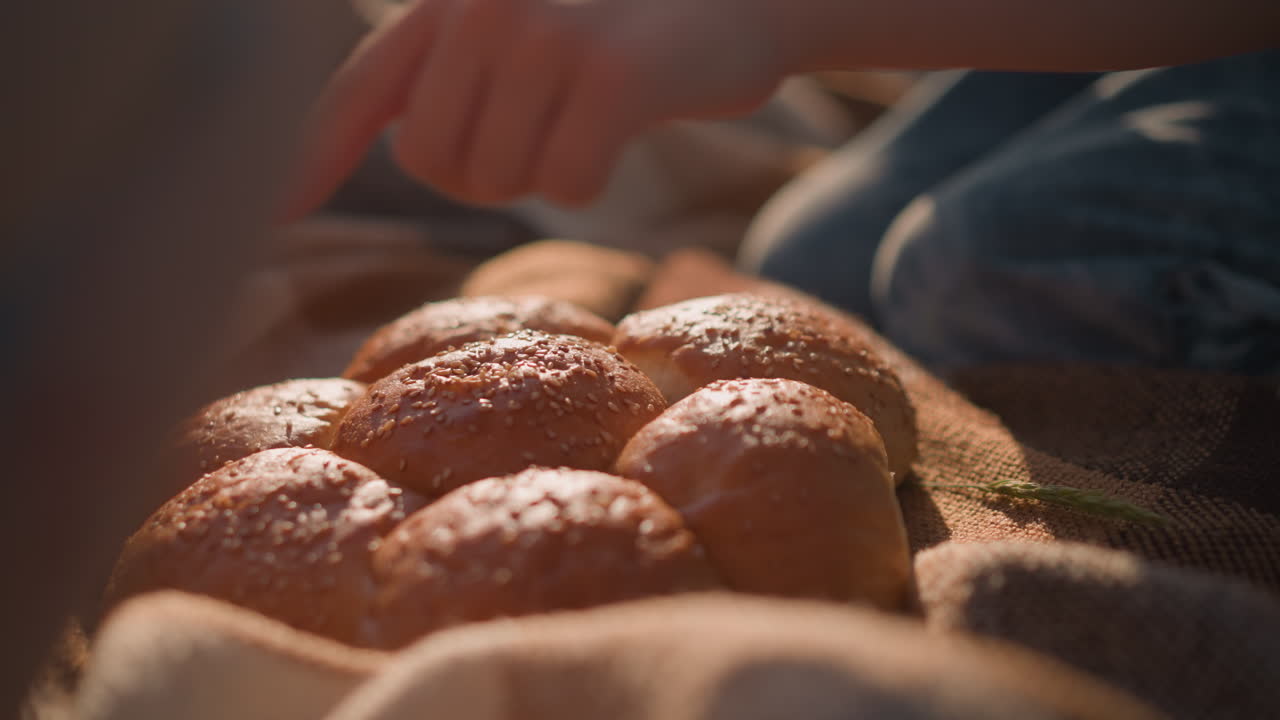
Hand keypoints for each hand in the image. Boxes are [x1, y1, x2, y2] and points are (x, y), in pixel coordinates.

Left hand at [284, 0, 786, 215]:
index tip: (276, 212)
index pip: (363, 87)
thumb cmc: (636, 21)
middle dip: (486, 172)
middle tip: (546, 130)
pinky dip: (596, 177)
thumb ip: (460, 69)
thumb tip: (409, 146)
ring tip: (590, 113)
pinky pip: (568, 185)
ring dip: (545, 171)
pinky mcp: (609, 78)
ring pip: (499, 180)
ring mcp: (547, 36)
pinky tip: (627, 126)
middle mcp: (485, 6)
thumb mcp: (532, 22)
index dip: (313, 155)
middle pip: (434, 163)